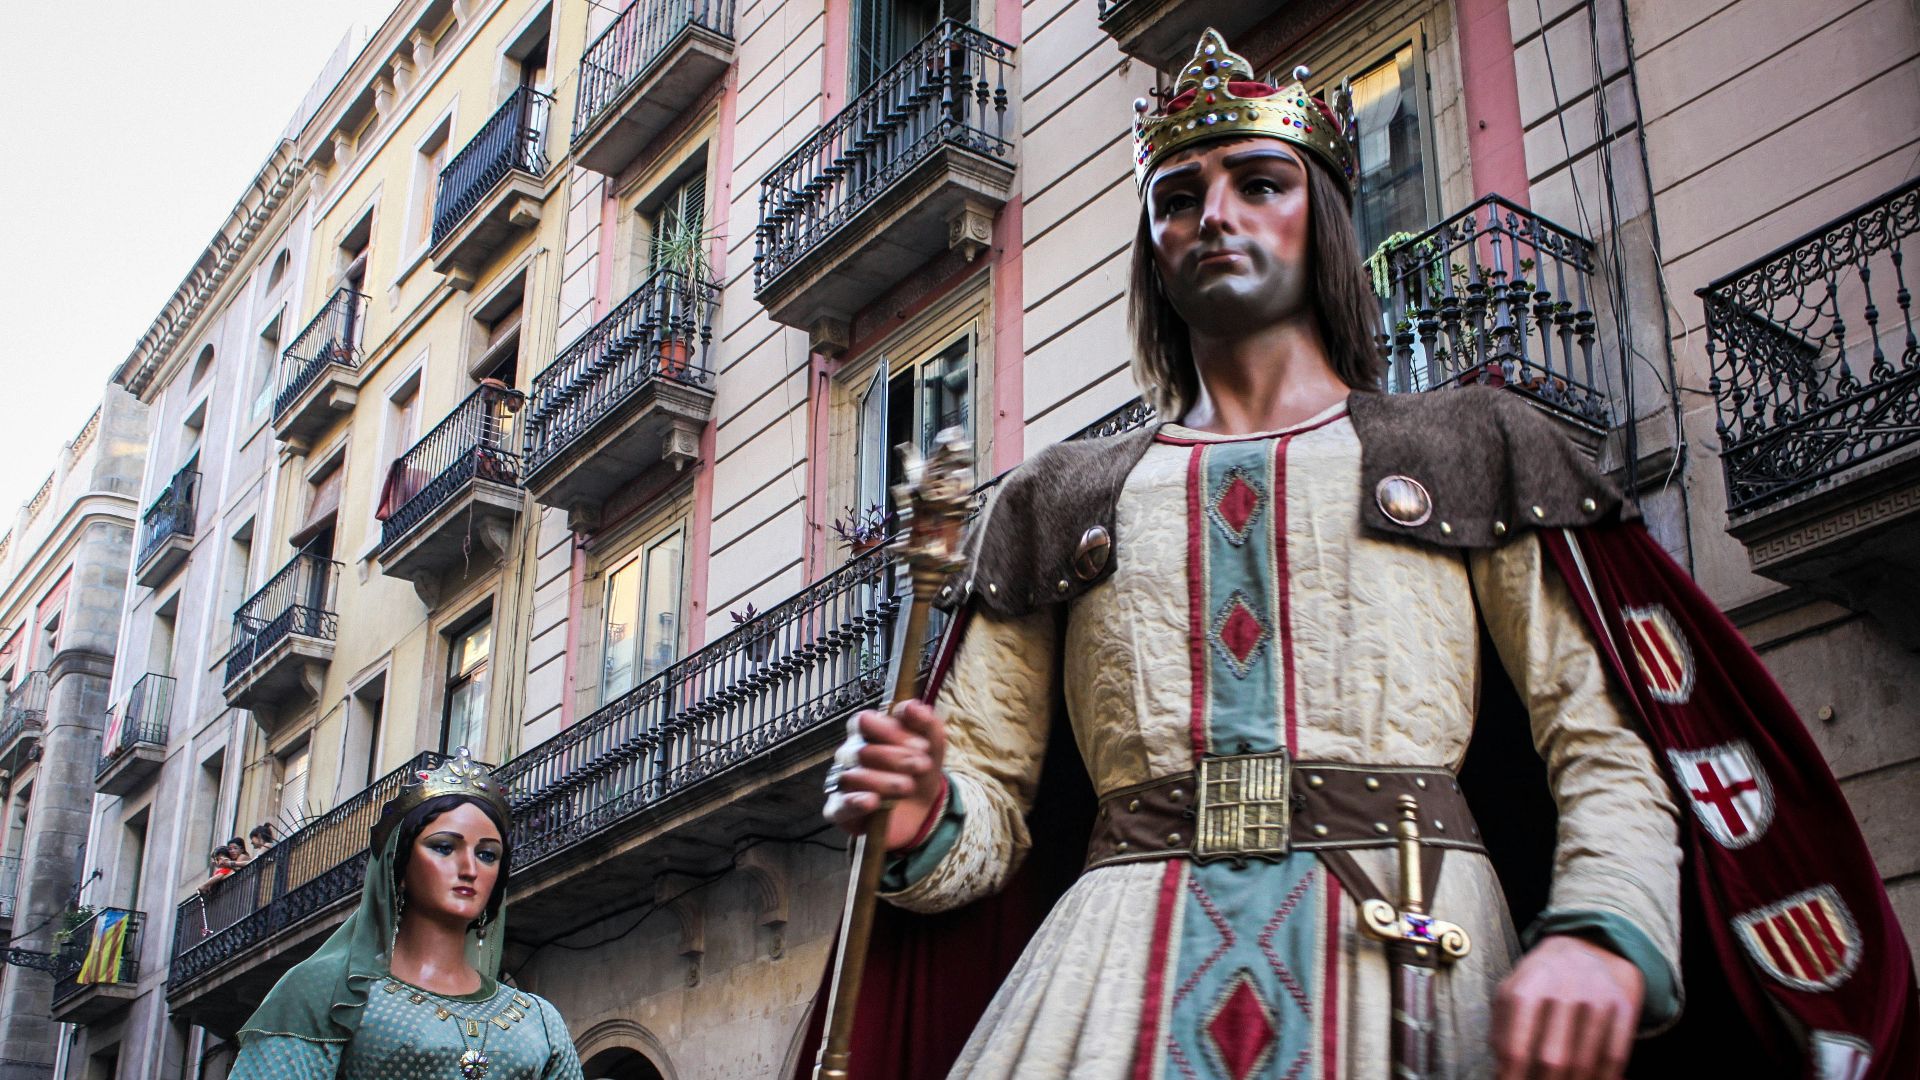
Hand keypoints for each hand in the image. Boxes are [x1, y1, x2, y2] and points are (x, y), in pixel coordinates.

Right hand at [822, 701, 947, 850]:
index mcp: (867, 733)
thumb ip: (926, 725)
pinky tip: (873, 802)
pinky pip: (839, 805)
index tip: (922, 745)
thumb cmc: (919, 771)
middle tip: (922, 766)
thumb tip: (913, 706)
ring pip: (853, 777)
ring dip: (884, 781)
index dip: (891, 732)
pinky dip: (855, 802)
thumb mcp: (932, 748)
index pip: (864, 722)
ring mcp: (842, 782)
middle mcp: (850, 754)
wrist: (921, 810)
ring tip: (909, 787)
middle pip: (862, 751)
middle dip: (896, 758)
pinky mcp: (839, 810)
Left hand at [1492, 934, 1641, 1079]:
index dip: (1511, 1077)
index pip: (1515, 1046)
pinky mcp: (1623, 1006)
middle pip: (1552, 1060)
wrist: (1591, 946)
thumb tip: (1502, 1071)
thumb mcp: (1512, 992)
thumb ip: (1502, 1031)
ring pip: (1585, 1063)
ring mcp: (1596, 997)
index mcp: (1527, 987)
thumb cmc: (1542, 979)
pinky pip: (1614, 1056)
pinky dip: (1604, 1078)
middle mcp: (1563, 990)